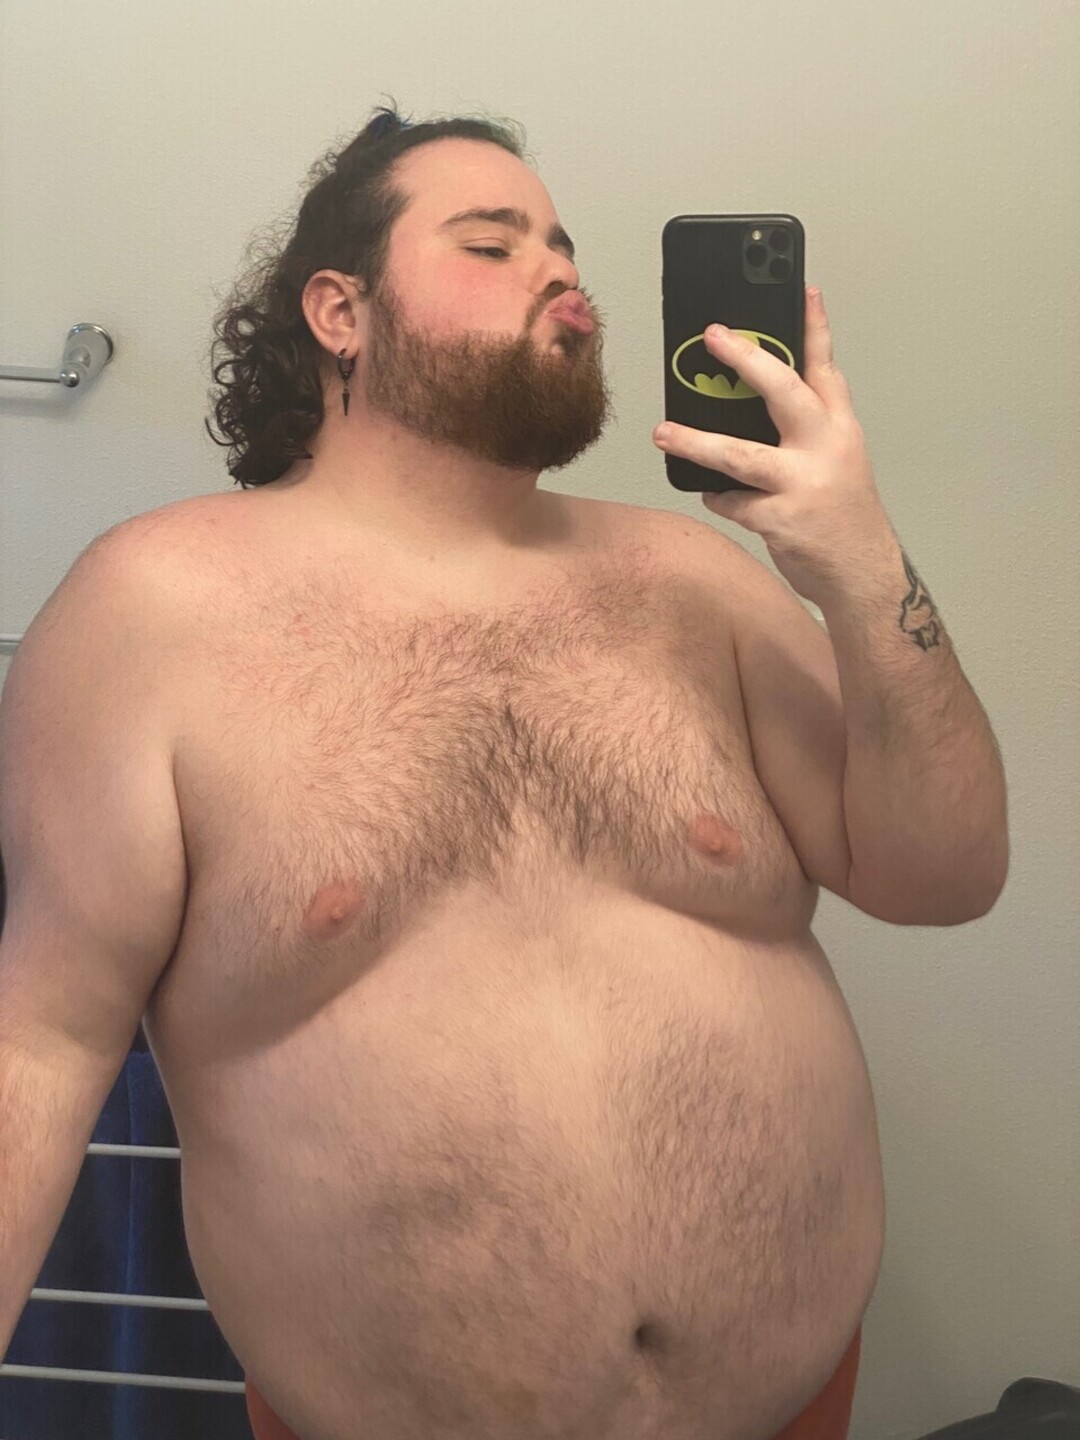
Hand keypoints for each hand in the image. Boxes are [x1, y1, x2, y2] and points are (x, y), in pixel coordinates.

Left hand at [652, 286, 896, 606]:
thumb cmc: (842, 516)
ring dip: (696, 443)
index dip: (814, 328)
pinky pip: (733, 502)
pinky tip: (715, 496)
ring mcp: (804, 484)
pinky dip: (719, 498)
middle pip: (784, 392)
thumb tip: (747, 404)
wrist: (863, 577)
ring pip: (740, 455)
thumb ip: (805, 430)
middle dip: (747, 359)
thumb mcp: (839, 461)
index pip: (826, 368)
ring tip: (662, 432)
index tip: (802, 289)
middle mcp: (826, 448)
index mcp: (840, 428)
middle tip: (713, 336)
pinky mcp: (782, 520)